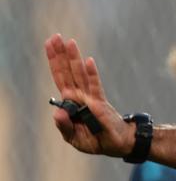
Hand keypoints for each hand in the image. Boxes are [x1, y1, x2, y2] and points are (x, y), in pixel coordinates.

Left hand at [44, 33, 134, 156]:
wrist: (120, 144)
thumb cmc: (97, 140)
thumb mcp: (75, 138)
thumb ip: (64, 126)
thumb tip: (57, 112)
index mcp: (71, 103)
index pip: (61, 78)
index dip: (54, 61)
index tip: (50, 44)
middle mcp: (80, 97)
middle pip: (68, 72)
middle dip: (60, 55)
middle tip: (55, 36)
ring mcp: (91, 99)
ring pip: (80, 75)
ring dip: (74, 58)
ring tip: (69, 42)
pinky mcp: (101, 105)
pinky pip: (95, 88)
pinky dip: (92, 75)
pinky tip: (89, 61)